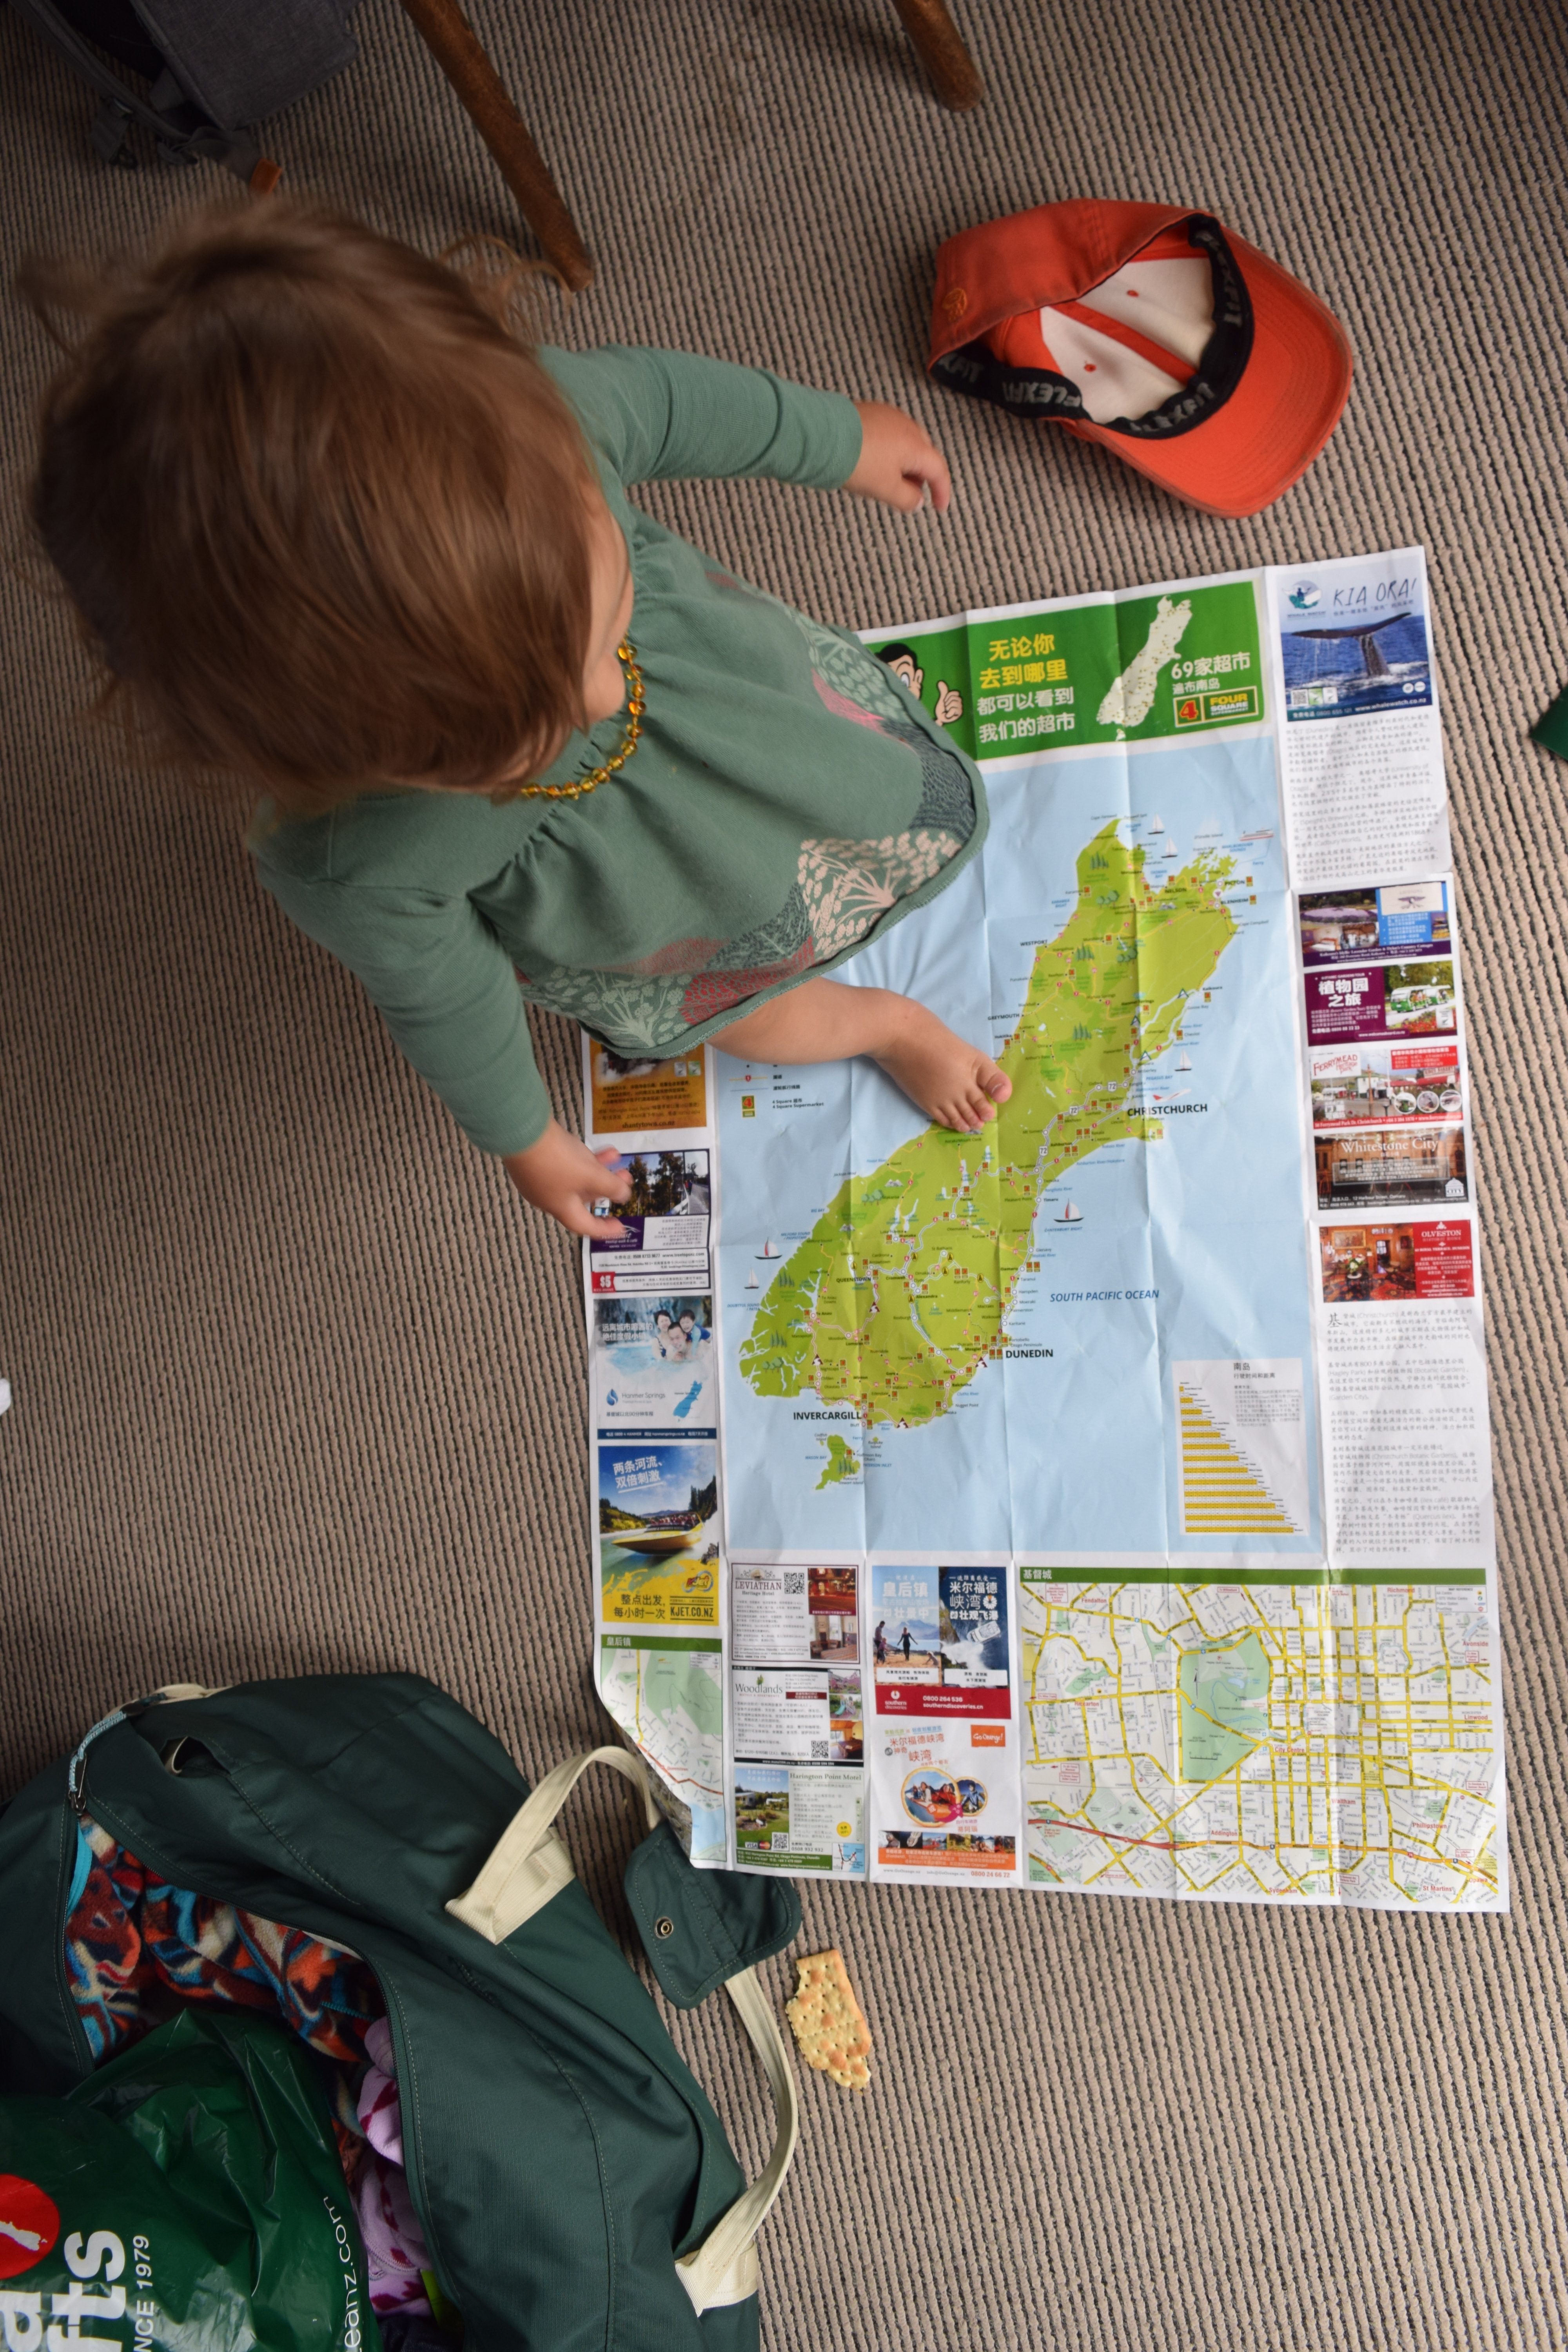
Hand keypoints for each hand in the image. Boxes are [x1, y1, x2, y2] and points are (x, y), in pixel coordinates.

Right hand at [503, 1120, 631, 1238]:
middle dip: (606, 1188)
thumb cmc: (556, 1160)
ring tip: (615, 1157)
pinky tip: (595, 1146)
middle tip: (625, 1178)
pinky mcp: (536, 1159)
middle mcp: (548, 1196)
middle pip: (582, 1198)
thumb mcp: (590, 1175)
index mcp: (560, 1207)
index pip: (584, 1225)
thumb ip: (610, 1186)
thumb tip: (623, 1196)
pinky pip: (565, 1164)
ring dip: (597, 1169)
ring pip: (575, 1178)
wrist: (520, 1131)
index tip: (619, 1227)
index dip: (603, 1228)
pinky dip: (582, 1158)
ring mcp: (540, 1177)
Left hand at [847, 401, 951, 513]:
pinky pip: (888, 434)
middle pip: (924, 454)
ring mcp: (888, 416)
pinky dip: (889, 451)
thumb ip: (907, 499)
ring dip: (903, 464)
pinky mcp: (871, 413)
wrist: (823, 434)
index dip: (942, 491)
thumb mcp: (885, 489)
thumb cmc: (855, 458)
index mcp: (916, 445)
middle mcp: (906, 426)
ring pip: (905, 443)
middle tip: (911, 493)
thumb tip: (917, 501)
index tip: (939, 505)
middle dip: (921, 476)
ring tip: (888, 480)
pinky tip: (874, 461)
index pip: (939, 470)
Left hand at [933, 679, 963, 724]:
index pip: (955, 693)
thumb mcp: (942, 699)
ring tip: (947, 711)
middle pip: (954, 698)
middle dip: (947, 702)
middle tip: (946, 708)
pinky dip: (948, 713)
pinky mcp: (959, 714)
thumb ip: (943, 691)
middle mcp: (961, 703)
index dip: (948, 696)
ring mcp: (961, 709)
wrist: (940, 719)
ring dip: (947, 707)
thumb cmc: (942, 710)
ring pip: (953, 703)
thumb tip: (940, 682)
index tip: (946, 701)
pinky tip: (948, 715)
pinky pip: (953, 709)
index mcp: (957, 699)